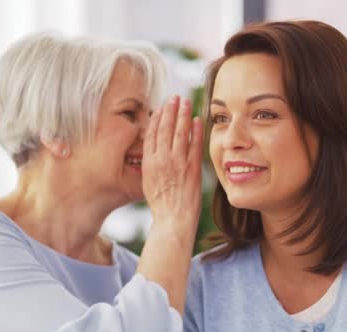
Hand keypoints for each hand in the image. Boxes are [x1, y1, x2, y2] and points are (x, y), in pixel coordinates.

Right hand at [142, 95, 202, 234]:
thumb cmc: (161, 204)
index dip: (157, 119)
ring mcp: (177, 163)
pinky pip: (194, 145)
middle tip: (175, 98)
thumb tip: (154, 152)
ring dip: (183, 115)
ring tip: (186, 102)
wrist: (173, 219)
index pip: (152, 134)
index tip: (161, 108)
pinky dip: (196, 131)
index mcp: (148, 163)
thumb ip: (151, 164)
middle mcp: (161, 160)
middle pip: (165, 129)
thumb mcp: (148, 182)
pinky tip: (197, 120)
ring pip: (180, 132)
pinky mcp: (192, 168)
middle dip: (170, 110)